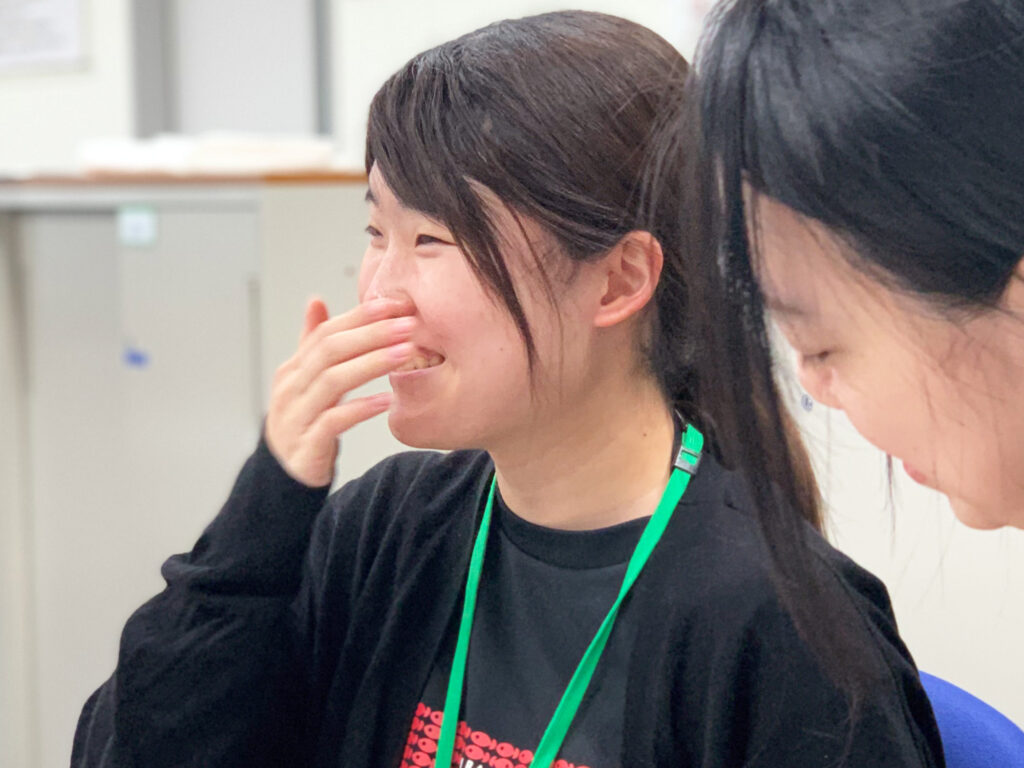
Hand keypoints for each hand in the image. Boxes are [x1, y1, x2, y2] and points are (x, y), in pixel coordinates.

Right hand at [265, 296, 415, 486]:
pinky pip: (334, 421)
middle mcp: (291, 388)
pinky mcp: (307, 445)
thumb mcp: (305, 381)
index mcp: (293, 369)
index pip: (326, 333)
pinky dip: (361, 408)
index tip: (395, 305)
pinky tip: (387, 400)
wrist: (285, 472)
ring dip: (372, 363)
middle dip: (372, 335)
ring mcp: (296, 416)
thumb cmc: (304, 420)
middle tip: (408, 325)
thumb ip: (312, 344)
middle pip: (330, 351)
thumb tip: (316, 301)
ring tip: (405, 353)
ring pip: (333, 381)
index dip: (360, 317)